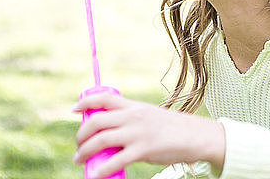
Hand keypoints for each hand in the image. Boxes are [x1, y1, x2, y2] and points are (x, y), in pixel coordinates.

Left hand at [72, 92, 225, 177]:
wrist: (196, 136)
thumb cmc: (172, 129)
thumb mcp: (150, 116)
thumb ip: (131, 121)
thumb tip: (110, 134)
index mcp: (134, 106)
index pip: (104, 98)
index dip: (85, 102)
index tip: (74, 110)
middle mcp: (133, 117)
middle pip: (96, 121)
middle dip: (81, 134)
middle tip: (78, 145)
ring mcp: (137, 133)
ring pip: (101, 140)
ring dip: (85, 151)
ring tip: (80, 160)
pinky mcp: (143, 150)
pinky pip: (115, 161)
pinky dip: (101, 170)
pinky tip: (95, 175)